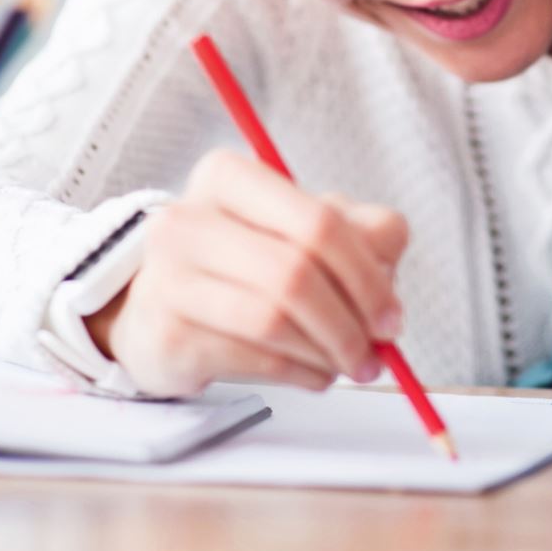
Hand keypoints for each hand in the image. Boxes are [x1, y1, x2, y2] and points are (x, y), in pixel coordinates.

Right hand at [86, 149, 408, 397]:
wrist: (160, 309)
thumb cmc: (247, 263)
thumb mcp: (304, 230)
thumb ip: (362, 238)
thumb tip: (387, 292)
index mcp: (229, 176)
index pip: (319, 223)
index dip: (367, 276)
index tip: (391, 318)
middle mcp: (188, 219)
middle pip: (296, 273)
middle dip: (350, 323)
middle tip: (376, 355)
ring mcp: (168, 276)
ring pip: (274, 321)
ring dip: (327, 353)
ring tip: (346, 364)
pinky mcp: (166, 333)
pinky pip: (254, 358)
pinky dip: (300, 373)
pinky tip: (313, 374)